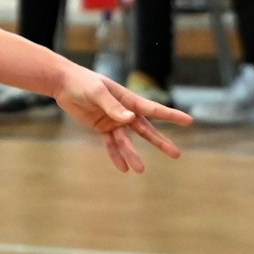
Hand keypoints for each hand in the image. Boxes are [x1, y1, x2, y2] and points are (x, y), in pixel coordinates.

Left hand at [52, 61, 192, 172]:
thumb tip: (130, 119)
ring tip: (140, 170)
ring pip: (127, 141)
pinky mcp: (102, 127)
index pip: (154, 110)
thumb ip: (113, 106)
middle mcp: (125, 112)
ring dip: (133, 155)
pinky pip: (111, 144)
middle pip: (146, 130)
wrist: (64, 83)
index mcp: (129, 100)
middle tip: (177, 154)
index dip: (172, 116)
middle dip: (161, 142)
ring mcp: (114, 121)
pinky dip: (116, 155)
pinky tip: (123, 168)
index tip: (189, 121)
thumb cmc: (83, 82)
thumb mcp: (97, 93)